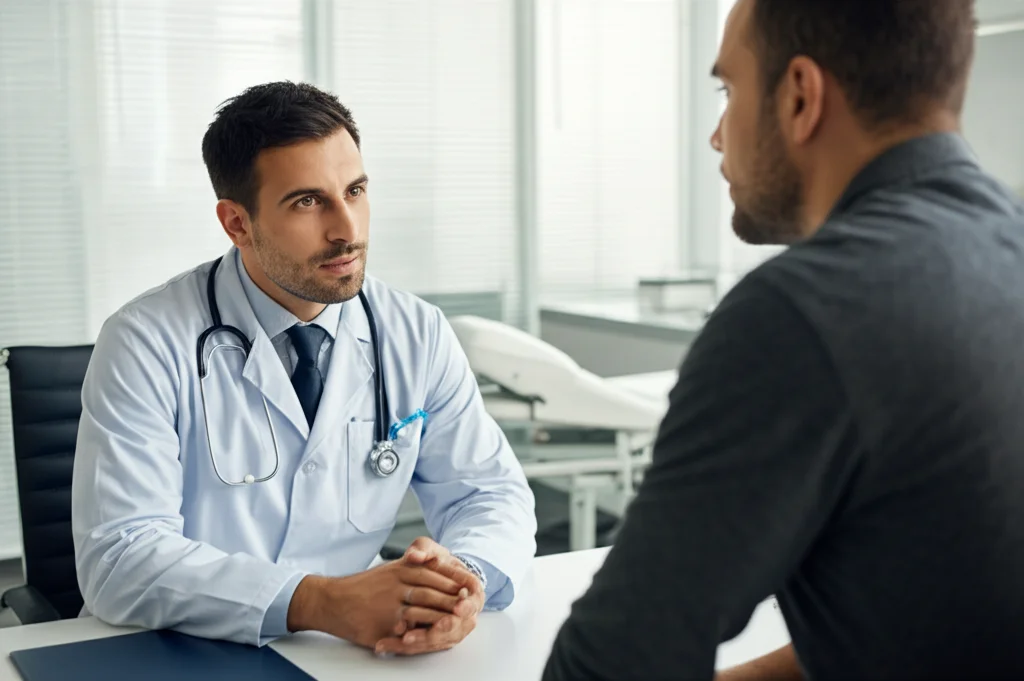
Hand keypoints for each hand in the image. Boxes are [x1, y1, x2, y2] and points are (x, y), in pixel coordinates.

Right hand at [285, 556, 469, 650]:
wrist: (331, 599)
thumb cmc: (361, 586)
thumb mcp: (388, 570)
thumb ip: (411, 567)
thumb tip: (436, 564)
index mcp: (402, 568)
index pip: (436, 572)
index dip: (455, 581)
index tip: (471, 588)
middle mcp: (398, 582)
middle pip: (435, 590)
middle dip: (454, 600)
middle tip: (471, 607)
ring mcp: (391, 602)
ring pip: (425, 609)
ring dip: (444, 616)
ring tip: (460, 621)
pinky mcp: (385, 621)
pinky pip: (408, 627)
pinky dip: (422, 632)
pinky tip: (435, 634)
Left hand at [374, 537, 486, 655]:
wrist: (430, 577)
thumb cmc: (434, 563)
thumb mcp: (430, 551)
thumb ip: (423, 550)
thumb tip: (414, 555)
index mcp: (471, 591)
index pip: (474, 602)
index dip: (468, 606)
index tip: (459, 607)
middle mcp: (465, 614)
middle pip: (458, 627)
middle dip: (442, 630)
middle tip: (431, 630)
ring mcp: (451, 629)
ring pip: (439, 641)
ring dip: (422, 641)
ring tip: (403, 639)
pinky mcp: (434, 638)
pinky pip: (422, 646)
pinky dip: (405, 647)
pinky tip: (388, 644)